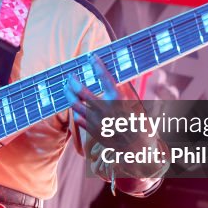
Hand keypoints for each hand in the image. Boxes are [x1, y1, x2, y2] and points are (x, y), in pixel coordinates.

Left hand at [65, 55, 164, 182]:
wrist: (137, 150)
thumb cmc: (140, 126)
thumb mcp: (137, 106)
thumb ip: (125, 93)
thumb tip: (117, 79)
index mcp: (118, 100)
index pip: (105, 78)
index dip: (98, 65)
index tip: (92, 57)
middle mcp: (105, 110)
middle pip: (82, 92)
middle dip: (74, 81)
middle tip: (70, 75)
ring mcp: (96, 121)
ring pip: (76, 106)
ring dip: (69, 95)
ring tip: (66, 88)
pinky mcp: (92, 131)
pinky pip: (78, 119)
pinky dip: (75, 111)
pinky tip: (74, 106)